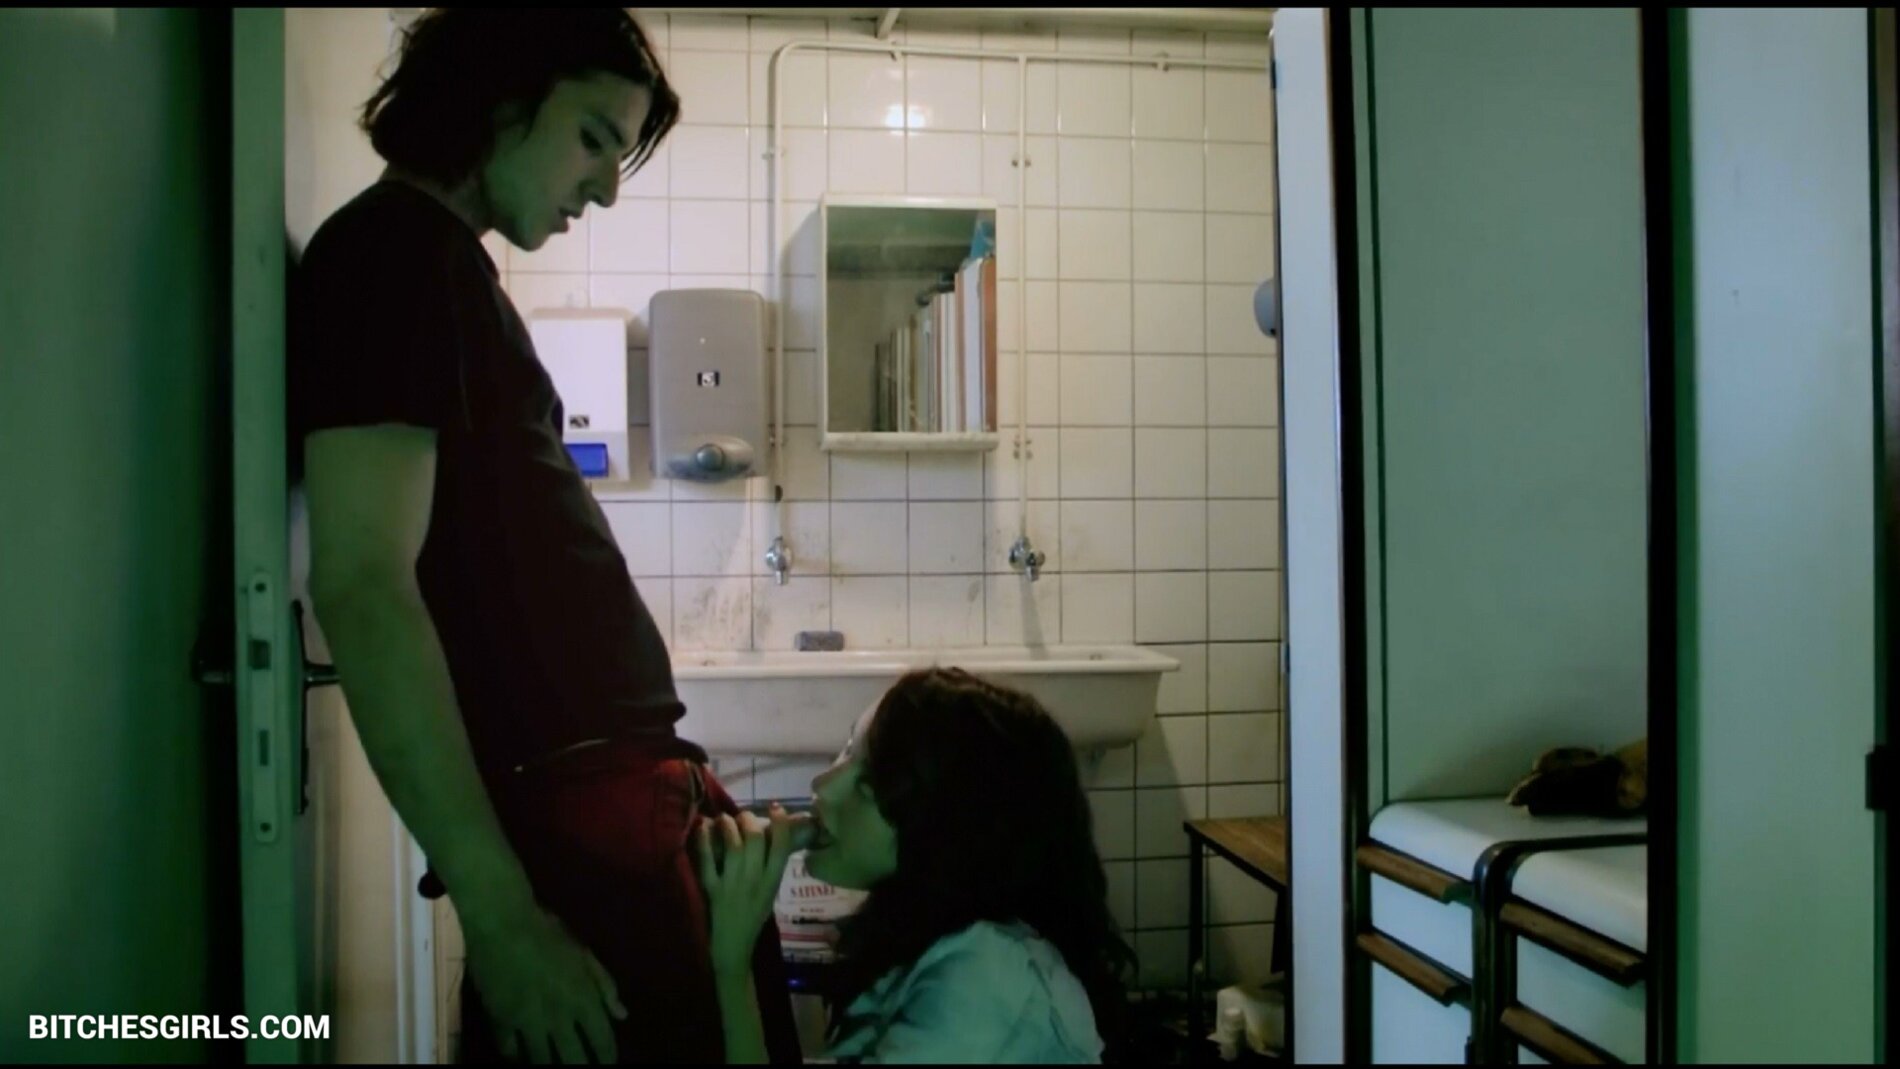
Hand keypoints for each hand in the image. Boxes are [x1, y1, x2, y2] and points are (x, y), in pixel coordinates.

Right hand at [460, 902, 626, 1062]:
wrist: (502, 923)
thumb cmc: (547, 931)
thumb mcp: (584, 953)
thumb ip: (605, 985)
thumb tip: (621, 1015)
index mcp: (583, 998)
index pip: (602, 1041)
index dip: (607, 1058)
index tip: (609, 1066)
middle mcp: (559, 1016)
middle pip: (574, 1059)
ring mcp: (528, 1021)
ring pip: (541, 1061)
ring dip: (549, 1067)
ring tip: (554, 1066)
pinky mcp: (500, 1020)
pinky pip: (509, 1051)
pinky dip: (517, 1057)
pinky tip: (521, 1057)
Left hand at [694, 805, 813, 972]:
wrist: (732, 948)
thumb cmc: (752, 918)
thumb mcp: (769, 893)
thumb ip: (770, 868)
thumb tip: (769, 834)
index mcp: (772, 883)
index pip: (781, 848)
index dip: (781, 823)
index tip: (777, 807)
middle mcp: (754, 882)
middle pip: (756, 839)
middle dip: (749, 819)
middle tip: (744, 816)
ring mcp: (731, 885)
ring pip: (733, 845)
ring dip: (728, 824)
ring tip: (724, 819)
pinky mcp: (711, 890)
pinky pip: (707, 859)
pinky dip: (704, 839)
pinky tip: (704, 827)